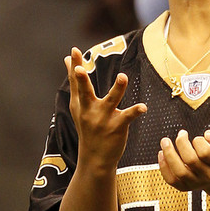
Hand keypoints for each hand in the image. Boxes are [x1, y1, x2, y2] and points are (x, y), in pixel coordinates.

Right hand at [66, 47, 146, 169]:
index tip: (73, 50)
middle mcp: (89, 110)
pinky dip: (135, 111)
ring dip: (117, 89)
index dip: (74, 66)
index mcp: (79, 104)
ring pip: (110, 101)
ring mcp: (103, 119)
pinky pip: (127, 116)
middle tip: (80, 67)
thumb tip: (66, 59)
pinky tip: (143, 107)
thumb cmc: (87, 127)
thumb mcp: (77, 106)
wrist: (95, 159)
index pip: (76, 82)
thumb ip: (75, 82)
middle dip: (81, 79)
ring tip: (122, 77)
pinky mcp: (117, 127)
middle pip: (85, 92)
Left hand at [158, 128, 209, 191]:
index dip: (198, 141)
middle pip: (190, 160)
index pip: (205, 152)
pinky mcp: (185, 187)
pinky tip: (162, 153)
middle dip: (181, 143)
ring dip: (169, 153)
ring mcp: (196, 183)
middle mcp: (209, 176)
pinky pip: (171, 180)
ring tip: (165, 141)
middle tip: (181, 134)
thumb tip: (208, 136)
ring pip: (179, 171)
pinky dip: (163, 166)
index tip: (198, 138)